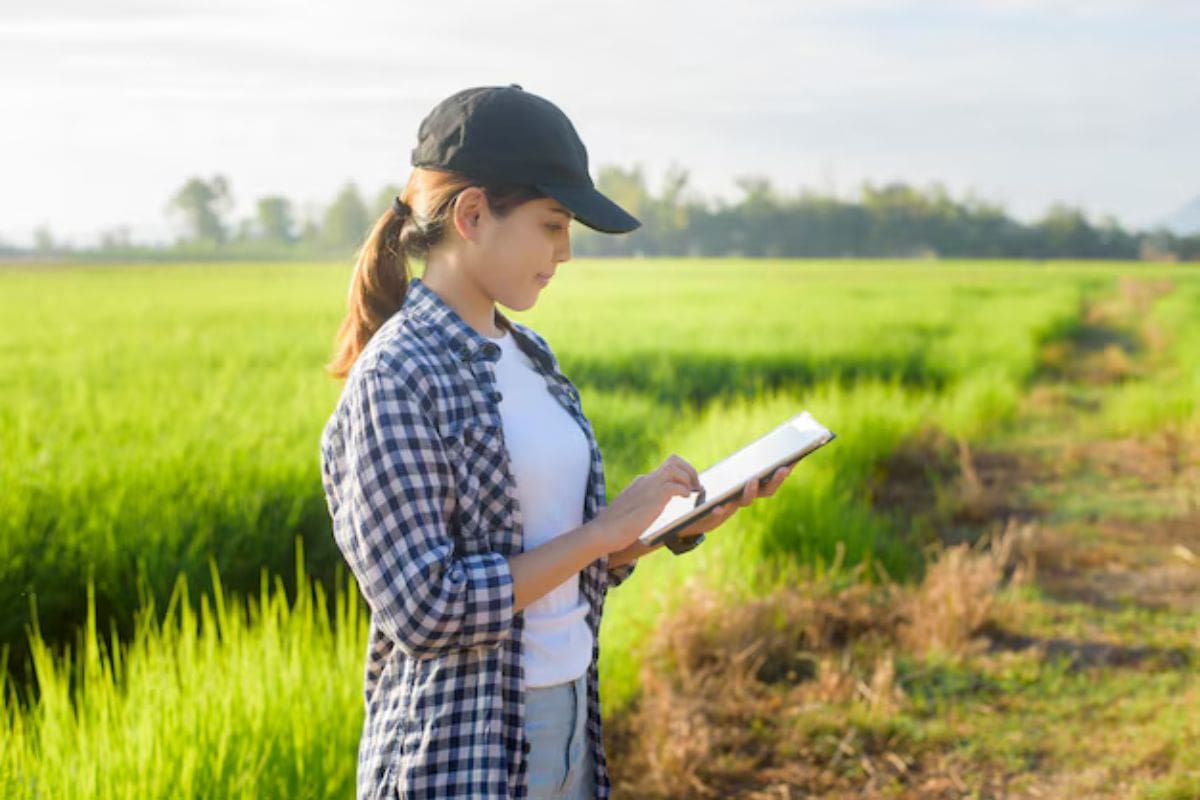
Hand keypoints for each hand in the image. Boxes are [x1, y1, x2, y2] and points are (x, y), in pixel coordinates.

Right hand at [591, 454, 702, 553]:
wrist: (602, 532)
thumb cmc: (615, 527)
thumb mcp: (631, 510)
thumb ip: (641, 505)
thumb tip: (649, 510)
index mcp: (642, 483)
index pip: (666, 468)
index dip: (681, 474)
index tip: (688, 486)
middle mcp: (646, 480)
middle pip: (674, 460)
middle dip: (690, 470)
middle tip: (696, 486)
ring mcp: (649, 487)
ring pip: (676, 468)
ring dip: (690, 478)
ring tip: (694, 492)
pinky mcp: (653, 498)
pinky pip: (676, 486)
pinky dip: (683, 490)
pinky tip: (684, 499)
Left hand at [672, 462, 796, 541]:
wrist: (686, 519)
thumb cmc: (707, 496)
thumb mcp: (721, 479)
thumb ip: (734, 468)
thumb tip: (751, 448)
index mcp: (745, 491)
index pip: (770, 482)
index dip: (782, 473)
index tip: (794, 459)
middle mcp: (740, 501)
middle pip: (764, 492)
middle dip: (775, 480)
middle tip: (783, 468)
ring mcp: (728, 510)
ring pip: (743, 502)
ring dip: (750, 491)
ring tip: (753, 480)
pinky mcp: (710, 519)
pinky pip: (716, 515)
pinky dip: (718, 511)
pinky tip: (718, 506)